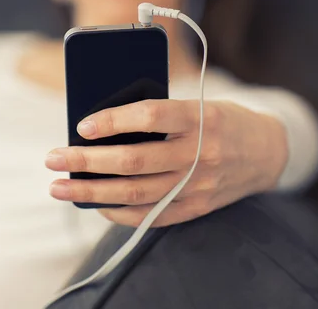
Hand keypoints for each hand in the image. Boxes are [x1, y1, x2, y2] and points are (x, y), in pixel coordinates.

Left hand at [46, 99, 287, 226]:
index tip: (82, 125)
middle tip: (53, 157)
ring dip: (92, 192)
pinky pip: (150, 215)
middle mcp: (199, 154)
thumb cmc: (220, 120)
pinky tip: (94, 204)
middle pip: (134, 161)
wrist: (263, 152)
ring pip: (136, 193)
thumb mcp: (197, 104)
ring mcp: (197, 186)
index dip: (114, 120)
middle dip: (87, 161)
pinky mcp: (194, 208)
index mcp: (200, 117)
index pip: (151, 116)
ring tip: (60, 187)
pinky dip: (118, 212)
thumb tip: (103, 122)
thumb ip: (158, 113)